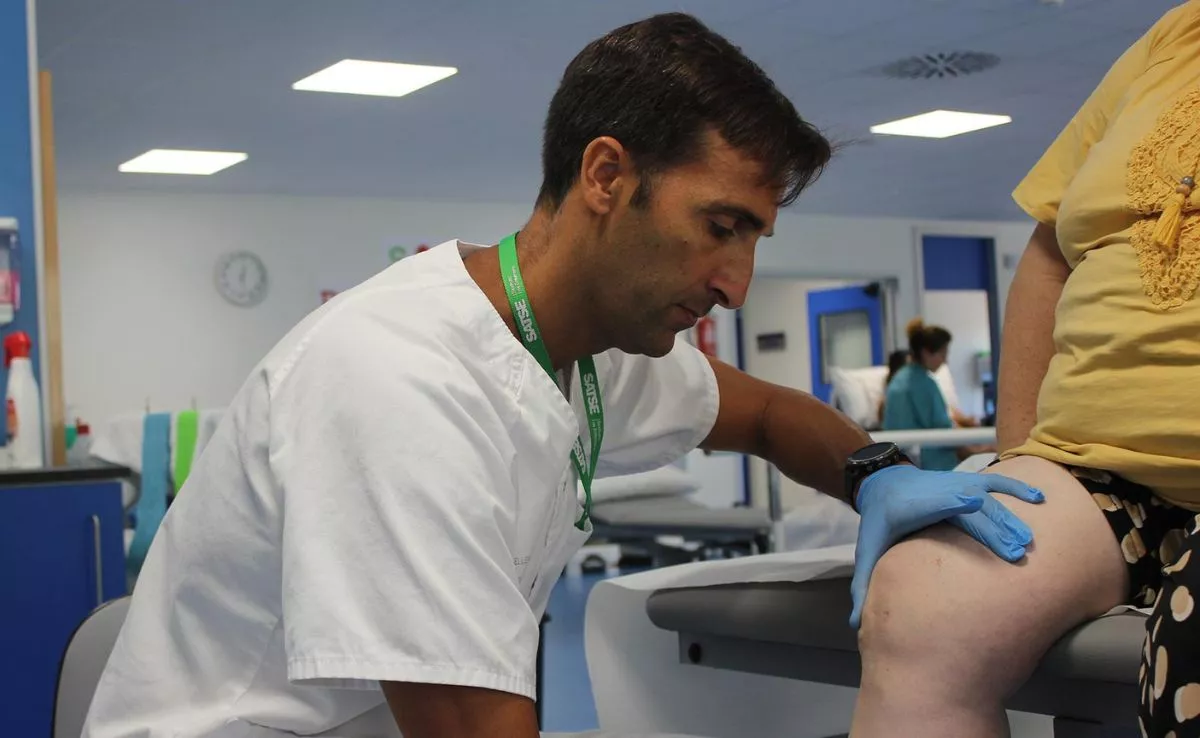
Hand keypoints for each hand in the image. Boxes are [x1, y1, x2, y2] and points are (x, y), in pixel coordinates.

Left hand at [848, 464, 1043, 627]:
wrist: (885, 485)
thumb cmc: (879, 524)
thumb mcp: (867, 550)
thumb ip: (863, 584)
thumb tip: (854, 623)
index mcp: (907, 508)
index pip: (931, 501)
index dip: (950, 499)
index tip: (971, 502)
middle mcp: (934, 492)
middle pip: (966, 507)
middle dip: (990, 526)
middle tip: (1015, 553)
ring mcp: (953, 484)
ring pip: (985, 496)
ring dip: (1008, 516)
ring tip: (1027, 539)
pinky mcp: (967, 482)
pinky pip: (995, 482)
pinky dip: (1016, 487)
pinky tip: (1039, 499)